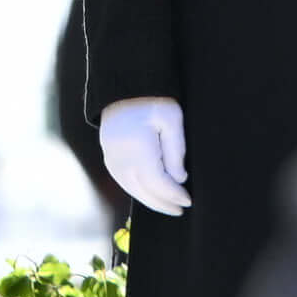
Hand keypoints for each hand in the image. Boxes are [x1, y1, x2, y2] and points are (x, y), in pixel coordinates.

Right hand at [100, 96, 188, 216]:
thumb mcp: (171, 119)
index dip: (173, 195)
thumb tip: (179, 179)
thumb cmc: (152, 100)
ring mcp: (111, 157)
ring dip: (150, 200)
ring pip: (131, 188)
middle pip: (143, 190)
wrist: (124, 86)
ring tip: (167, 206)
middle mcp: (121, 156)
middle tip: (180, 210)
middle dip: (163, 203)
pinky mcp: (108, 156)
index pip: (158, 182)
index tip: (188, 201)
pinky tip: (149, 194)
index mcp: (138, 147)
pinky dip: (137, 191)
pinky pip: (123, 180)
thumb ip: (176, 151)